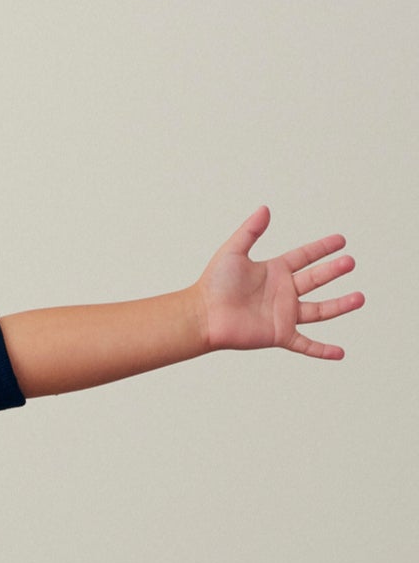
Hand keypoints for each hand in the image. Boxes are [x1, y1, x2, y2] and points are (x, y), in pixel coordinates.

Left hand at [193, 206, 362, 360]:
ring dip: (340, 305)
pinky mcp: (279, 334)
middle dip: (334, 270)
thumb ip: (250, 231)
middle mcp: (282, 292)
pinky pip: (305, 344)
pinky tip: (340, 354)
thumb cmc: (212, 284)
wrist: (202, 316)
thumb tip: (265, 209)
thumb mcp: (233, 251)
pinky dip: (322, 350)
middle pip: (316, 280)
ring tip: (360, 298)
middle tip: (350, 262)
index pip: (305, 257)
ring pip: (319, 310)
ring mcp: (282, 314)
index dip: (322, 248)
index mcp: (275, 271)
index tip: (341, 240)